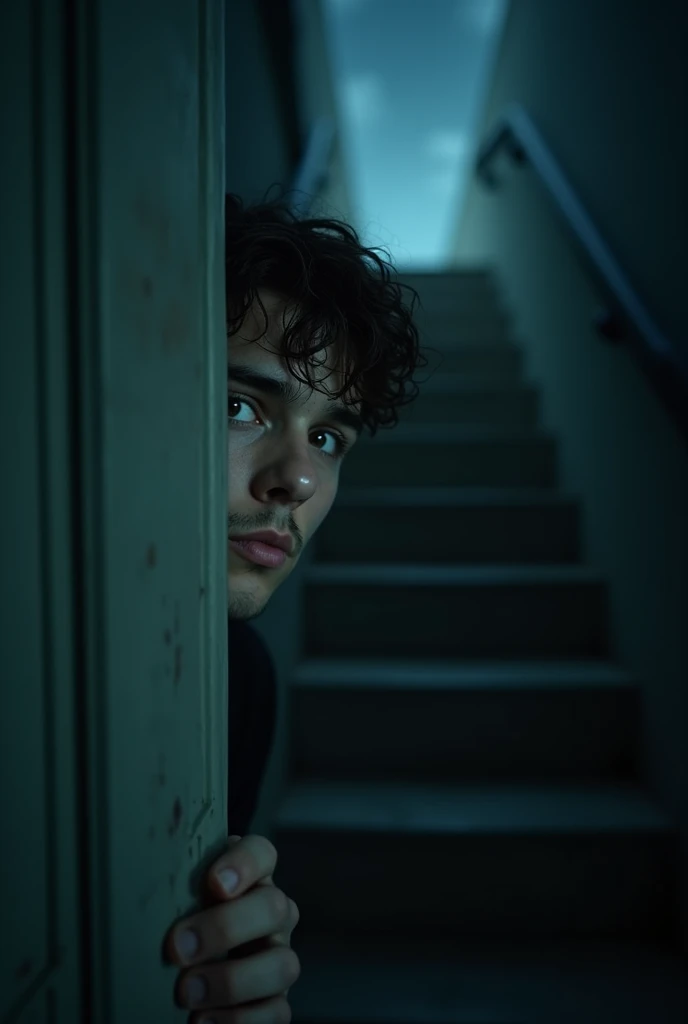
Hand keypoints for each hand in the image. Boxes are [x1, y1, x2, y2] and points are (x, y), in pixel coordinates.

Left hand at [163, 834, 300, 1022]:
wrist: (189, 973)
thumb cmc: (180, 928)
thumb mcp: (176, 902)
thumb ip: (171, 888)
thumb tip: (130, 880)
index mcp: (252, 880)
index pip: (262, 853)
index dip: (245, 864)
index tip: (214, 882)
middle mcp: (274, 916)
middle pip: (274, 907)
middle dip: (225, 928)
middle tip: (179, 948)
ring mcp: (279, 959)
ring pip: (282, 964)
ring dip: (232, 981)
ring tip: (187, 993)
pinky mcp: (277, 1002)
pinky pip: (276, 1012)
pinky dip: (239, 1020)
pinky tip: (202, 1020)